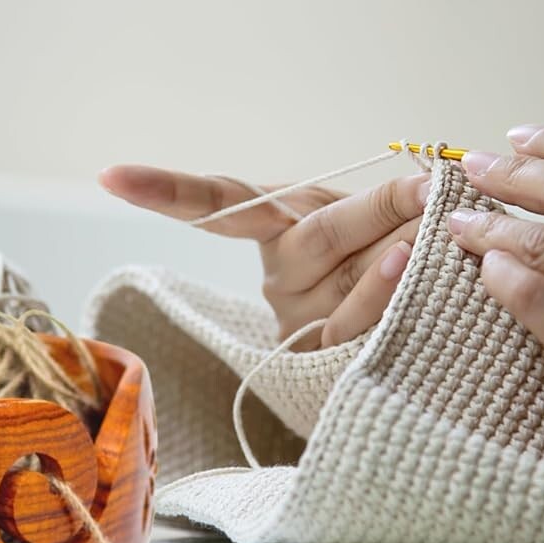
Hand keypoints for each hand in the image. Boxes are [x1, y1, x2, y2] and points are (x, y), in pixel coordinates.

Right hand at [98, 165, 427, 347]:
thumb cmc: (393, 252)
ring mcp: (298, 326)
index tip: (108, 175)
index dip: (164, 190)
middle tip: (427, 186)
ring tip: (435, 228)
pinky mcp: (326, 367)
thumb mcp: (381, 215)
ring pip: (343, 285)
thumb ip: (393, 201)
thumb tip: (431, 183)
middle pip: (314, 237)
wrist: (414, 332)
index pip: (216, 204)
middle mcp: (278, 279)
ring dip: (397, 253)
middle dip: (375, 209)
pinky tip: (417, 273)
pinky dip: (393, 296)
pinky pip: (359, 331)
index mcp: (276, 228)